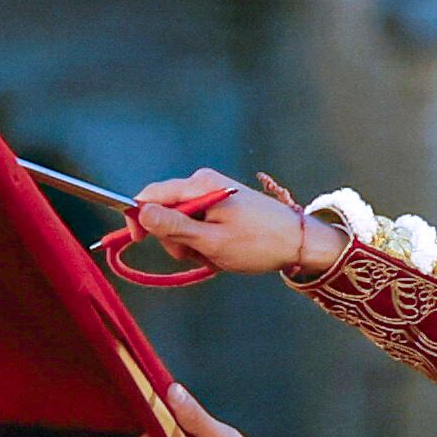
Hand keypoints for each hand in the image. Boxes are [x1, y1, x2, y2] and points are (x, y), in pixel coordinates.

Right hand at [129, 171, 338, 280]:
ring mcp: (212, 192)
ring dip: (190, 244)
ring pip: (181, 221)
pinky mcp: (220, 204)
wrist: (298, 241)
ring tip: (215, 254)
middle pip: (165, 210)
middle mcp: (203, 182)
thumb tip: (140, 212)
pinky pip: (197, 224)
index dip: (138, 217)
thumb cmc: (258, 243)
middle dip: (174, 238)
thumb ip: (174, 227)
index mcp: (199, 185)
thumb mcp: (211, 241)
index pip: (151, 194)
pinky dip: (203, 241)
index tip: (138, 241)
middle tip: (197, 254)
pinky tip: (221, 249)